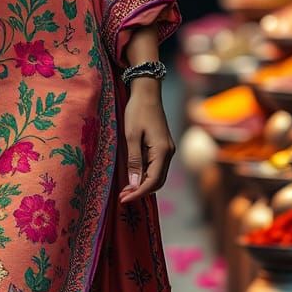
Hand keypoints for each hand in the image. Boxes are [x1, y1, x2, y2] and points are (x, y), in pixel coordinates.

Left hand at [119, 78, 174, 204]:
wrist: (147, 92)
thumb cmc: (137, 111)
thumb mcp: (131, 136)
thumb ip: (134, 161)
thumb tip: (134, 185)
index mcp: (162, 151)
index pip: (152, 182)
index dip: (138, 193)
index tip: (123, 200)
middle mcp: (169, 153)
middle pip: (157, 182)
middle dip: (141, 191)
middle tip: (122, 196)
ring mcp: (168, 149)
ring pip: (157, 175)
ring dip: (142, 184)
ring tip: (125, 188)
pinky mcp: (163, 146)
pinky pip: (156, 166)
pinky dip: (145, 174)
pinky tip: (133, 175)